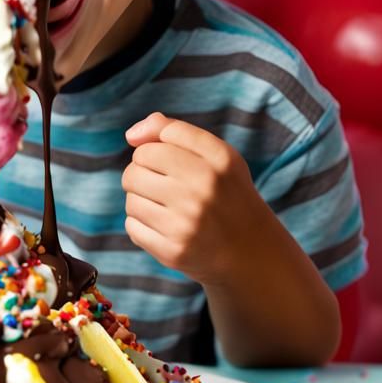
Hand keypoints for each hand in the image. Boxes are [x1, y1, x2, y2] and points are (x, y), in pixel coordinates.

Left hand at [122, 111, 262, 283]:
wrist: (250, 248)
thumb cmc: (225, 192)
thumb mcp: (215, 154)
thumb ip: (174, 130)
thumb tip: (131, 135)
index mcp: (217, 161)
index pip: (151, 146)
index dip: (152, 152)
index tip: (167, 163)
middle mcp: (203, 191)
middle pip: (134, 171)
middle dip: (141, 175)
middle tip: (164, 185)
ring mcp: (187, 225)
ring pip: (131, 200)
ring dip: (141, 200)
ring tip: (166, 206)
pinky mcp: (173, 252)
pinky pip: (132, 227)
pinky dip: (142, 225)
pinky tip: (165, 226)